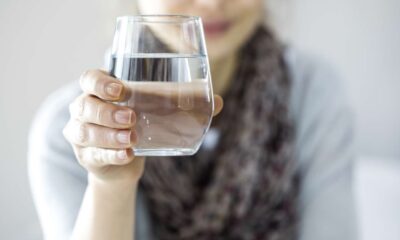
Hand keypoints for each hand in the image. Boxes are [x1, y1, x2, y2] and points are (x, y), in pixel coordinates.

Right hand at [63, 69, 222, 185]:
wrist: (123, 162)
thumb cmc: (138, 127)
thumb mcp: (154, 113)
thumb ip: (182, 106)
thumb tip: (218, 102)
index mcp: (99, 92)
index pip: (89, 79)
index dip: (100, 82)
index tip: (121, 90)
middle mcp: (84, 110)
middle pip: (84, 105)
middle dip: (107, 111)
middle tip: (131, 117)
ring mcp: (81, 134)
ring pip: (85, 131)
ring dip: (108, 135)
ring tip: (132, 138)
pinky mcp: (87, 156)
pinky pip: (94, 155)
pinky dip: (111, 155)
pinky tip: (127, 155)